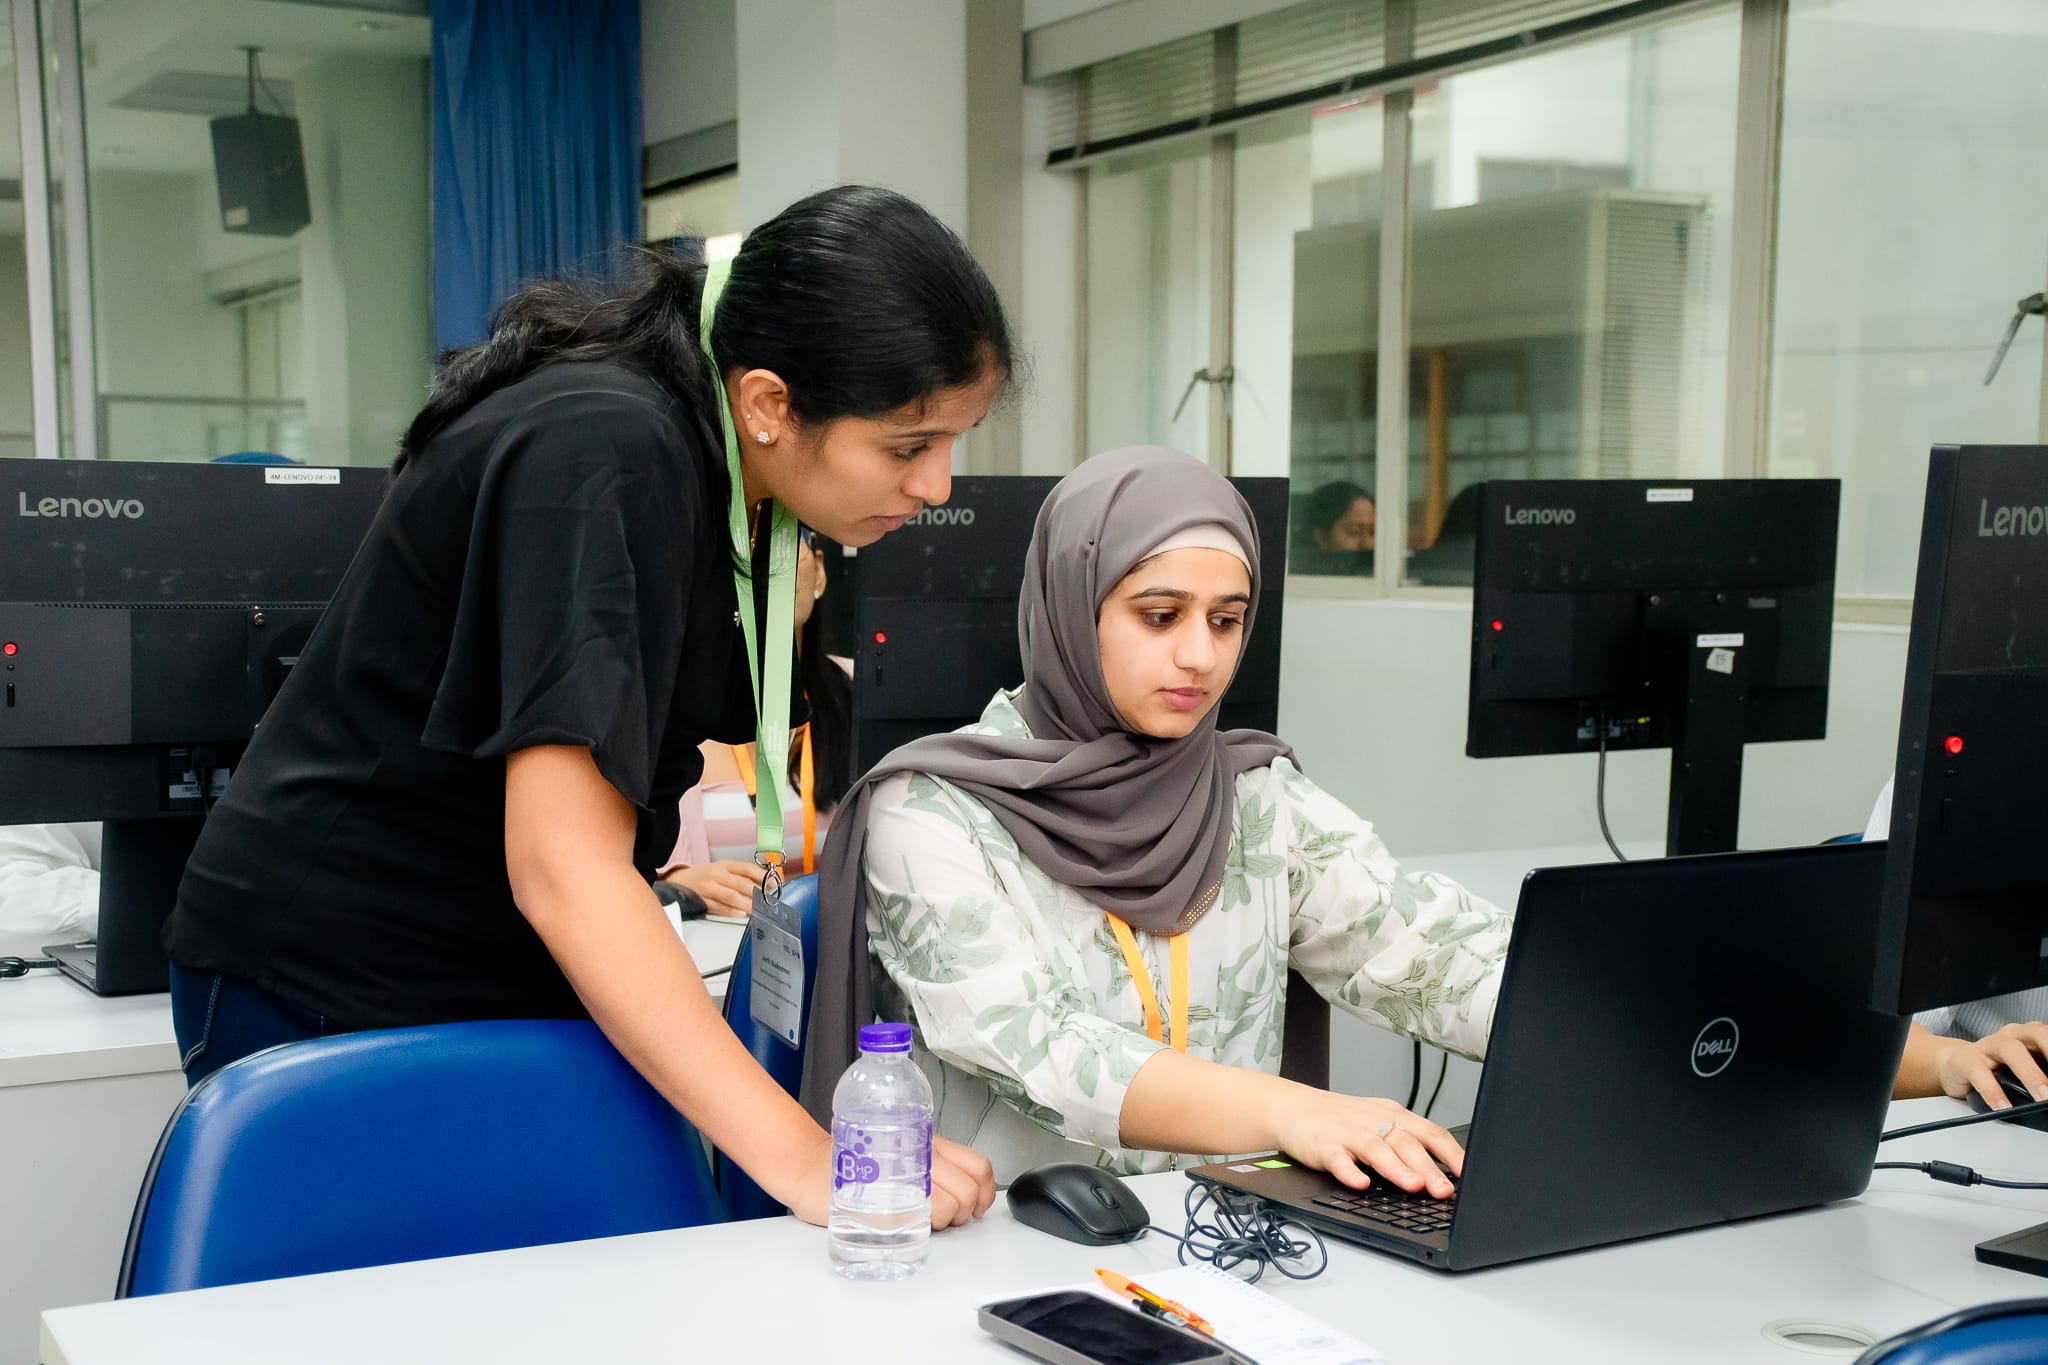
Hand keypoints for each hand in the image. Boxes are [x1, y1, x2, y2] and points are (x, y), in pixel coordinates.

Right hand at [661, 860, 763, 917]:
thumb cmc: (706, 877)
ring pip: (730, 896)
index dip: (762, 876)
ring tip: (758, 909)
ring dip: (747, 903)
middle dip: (757, 892)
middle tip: (768, 900)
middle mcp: (716, 875)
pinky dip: (731, 911)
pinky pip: (718, 907)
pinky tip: (741, 914)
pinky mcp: (701, 901)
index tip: (774, 883)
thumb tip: (766, 885)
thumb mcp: (724, 870)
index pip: (747, 868)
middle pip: (740, 883)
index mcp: (725, 865)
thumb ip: (743, 876)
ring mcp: (708, 888)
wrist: (679, 882)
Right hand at [781, 1132, 994, 1229]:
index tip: (976, 1205)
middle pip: (968, 1189)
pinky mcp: (888, 1205)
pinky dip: (923, 1225)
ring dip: (944, 1219)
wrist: (812, 1170)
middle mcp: (922, 1156)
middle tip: (945, 1215)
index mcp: (929, 1144)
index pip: (978, 1166)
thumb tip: (960, 1190)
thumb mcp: (896, 1151)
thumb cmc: (853, 1163)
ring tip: (925, 1218)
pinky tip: (909, 1222)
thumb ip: (926, 1163)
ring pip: (950, 1205)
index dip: (985, 1191)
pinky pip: (922, 1219)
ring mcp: (905, 1180)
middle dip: (964, 1210)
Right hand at [1269, 1087, 1461, 1198]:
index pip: (1429, 1132)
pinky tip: (1360, 1184)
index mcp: (1393, 1116)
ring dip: (1396, 1169)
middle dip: (1428, 1167)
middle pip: (1406, 1143)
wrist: (1293, 1107)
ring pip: (1376, 1150)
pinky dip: (1350, 1172)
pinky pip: (1338, 1159)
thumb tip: (1444, 1173)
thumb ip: (1407, 1144)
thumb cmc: (1342, 1119)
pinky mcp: (1323, 1145)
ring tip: (1413, 1186)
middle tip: (1444, 1190)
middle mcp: (1373, 1121)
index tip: (1468, 1173)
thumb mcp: (1379, 1123)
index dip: (1451, 1153)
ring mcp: (1348, 1133)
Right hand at [1935, 1021, 2047, 1108]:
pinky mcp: (1965, 1059)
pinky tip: (2003, 1106)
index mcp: (2032, 1036)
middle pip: (2039, 1036)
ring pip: (2011, 1050)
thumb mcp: (2029, 1070)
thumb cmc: (1998, 1068)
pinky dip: (1993, 1091)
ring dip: (2031, 1074)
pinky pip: (1979, 1072)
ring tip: (2042, 1098)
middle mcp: (2013, 1036)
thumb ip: (2045, 1078)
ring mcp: (1988, 1045)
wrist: (1956, 1065)